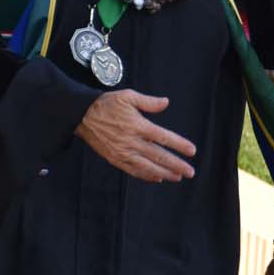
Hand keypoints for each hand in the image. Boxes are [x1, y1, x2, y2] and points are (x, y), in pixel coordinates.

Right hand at [77, 90, 195, 181]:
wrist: (81, 115)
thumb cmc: (106, 104)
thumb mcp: (128, 96)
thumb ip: (148, 102)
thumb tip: (166, 102)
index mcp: (137, 125)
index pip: (163, 137)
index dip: (179, 145)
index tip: (192, 151)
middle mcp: (131, 141)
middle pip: (158, 156)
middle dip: (176, 165)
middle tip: (190, 171)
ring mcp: (123, 152)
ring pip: (147, 167)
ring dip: (164, 173)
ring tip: (178, 177)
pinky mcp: (115, 159)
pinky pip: (133, 170)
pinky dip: (146, 176)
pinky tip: (157, 178)